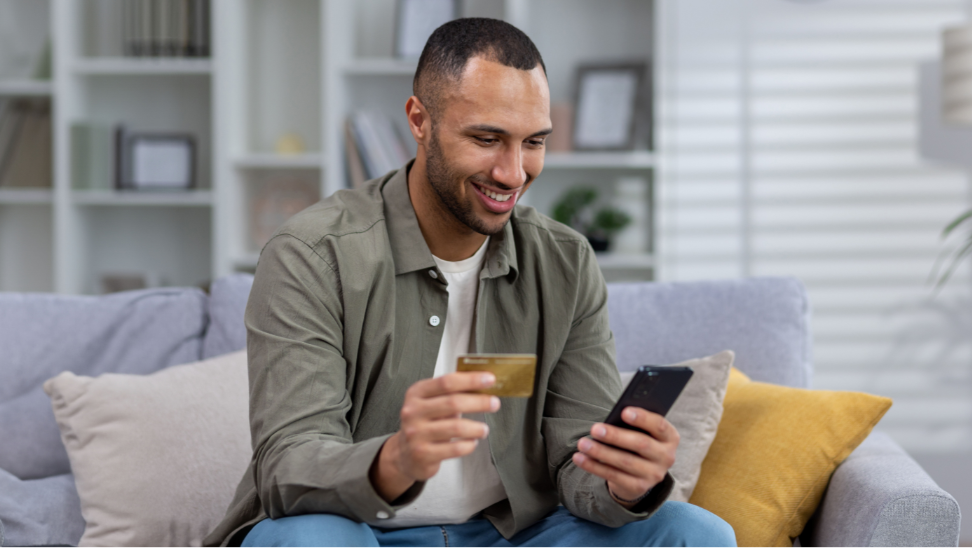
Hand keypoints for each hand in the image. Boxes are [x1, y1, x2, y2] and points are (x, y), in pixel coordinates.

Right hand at [370, 372, 500, 501]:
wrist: (404, 453)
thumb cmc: (424, 424)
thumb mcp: (431, 403)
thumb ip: (451, 393)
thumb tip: (481, 384)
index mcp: (416, 393)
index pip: (447, 382)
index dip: (471, 380)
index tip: (489, 379)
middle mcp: (413, 412)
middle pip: (453, 403)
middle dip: (479, 402)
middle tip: (494, 403)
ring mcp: (416, 434)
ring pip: (456, 427)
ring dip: (476, 428)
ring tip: (483, 429)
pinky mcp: (423, 454)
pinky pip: (455, 448)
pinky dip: (469, 445)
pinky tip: (472, 442)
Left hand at [571, 407, 678, 507]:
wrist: (641, 473)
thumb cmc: (638, 441)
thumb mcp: (642, 431)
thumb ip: (634, 424)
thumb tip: (614, 417)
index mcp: (670, 437)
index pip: (659, 425)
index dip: (643, 418)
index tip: (624, 411)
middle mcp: (666, 457)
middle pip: (641, 444)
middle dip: (615, 436)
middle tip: (594, 429)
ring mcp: (654, 474)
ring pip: (625, 462)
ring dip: (601, 452)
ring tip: (582, 444)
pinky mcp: (639, 487)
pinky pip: (614, 476)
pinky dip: (594, 466)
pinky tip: (580, 458)